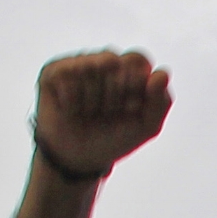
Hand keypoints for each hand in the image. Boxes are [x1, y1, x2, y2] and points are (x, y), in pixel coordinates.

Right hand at [33, 49, 170, 177]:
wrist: (80, 158)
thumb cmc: (115, 138)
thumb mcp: (147, 126)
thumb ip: (161, 101)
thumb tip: (162, 73)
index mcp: (129, 70)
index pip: (138, 59)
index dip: (136, 85)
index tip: (133, 108)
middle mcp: (103, 61)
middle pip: (115, 63)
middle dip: (115, 96)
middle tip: (108, 113)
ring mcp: (78, 64)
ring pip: (91, 68)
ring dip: (94, 101)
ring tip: (89, 113)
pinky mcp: (53, 71)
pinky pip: (67, 76)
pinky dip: (73, 100)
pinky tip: (71, 110)